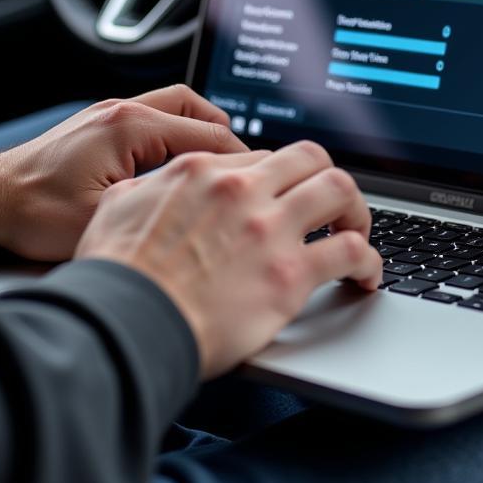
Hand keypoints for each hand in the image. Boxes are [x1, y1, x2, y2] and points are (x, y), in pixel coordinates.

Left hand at [0, 86, 246, 260]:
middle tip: (245, 167)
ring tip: (221, 160)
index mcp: (131, 128)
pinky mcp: (103, 122)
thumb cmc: (35, 213)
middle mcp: (124, 111)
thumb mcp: (106, 217)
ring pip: (178, 104)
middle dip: (227, 138)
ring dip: (203, 128)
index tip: (261, 177)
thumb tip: (204, 204)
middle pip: (198, 109)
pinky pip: (156, 113)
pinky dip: (179, 129)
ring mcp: (112, 112)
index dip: (239, 160)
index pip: (207, 136)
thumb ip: (159, 203)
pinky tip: (183, 158)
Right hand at [75, 139, 381, 379]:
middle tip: (334, 205)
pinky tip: (366, 276)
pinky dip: (368, 261)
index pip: (262, 157)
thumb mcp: (117, 207)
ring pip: (340, 189)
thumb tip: (154, 186)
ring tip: (359, 231)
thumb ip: (147, 187)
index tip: (288, 196)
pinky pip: (350, 252)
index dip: (281, 177)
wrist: (124, 325)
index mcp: (202, 171)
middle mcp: (241, 190)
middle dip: (327, 177)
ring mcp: (269, 229)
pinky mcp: (289, 275)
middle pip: (311, 157)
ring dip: (357, 210)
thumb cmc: (114, 275)